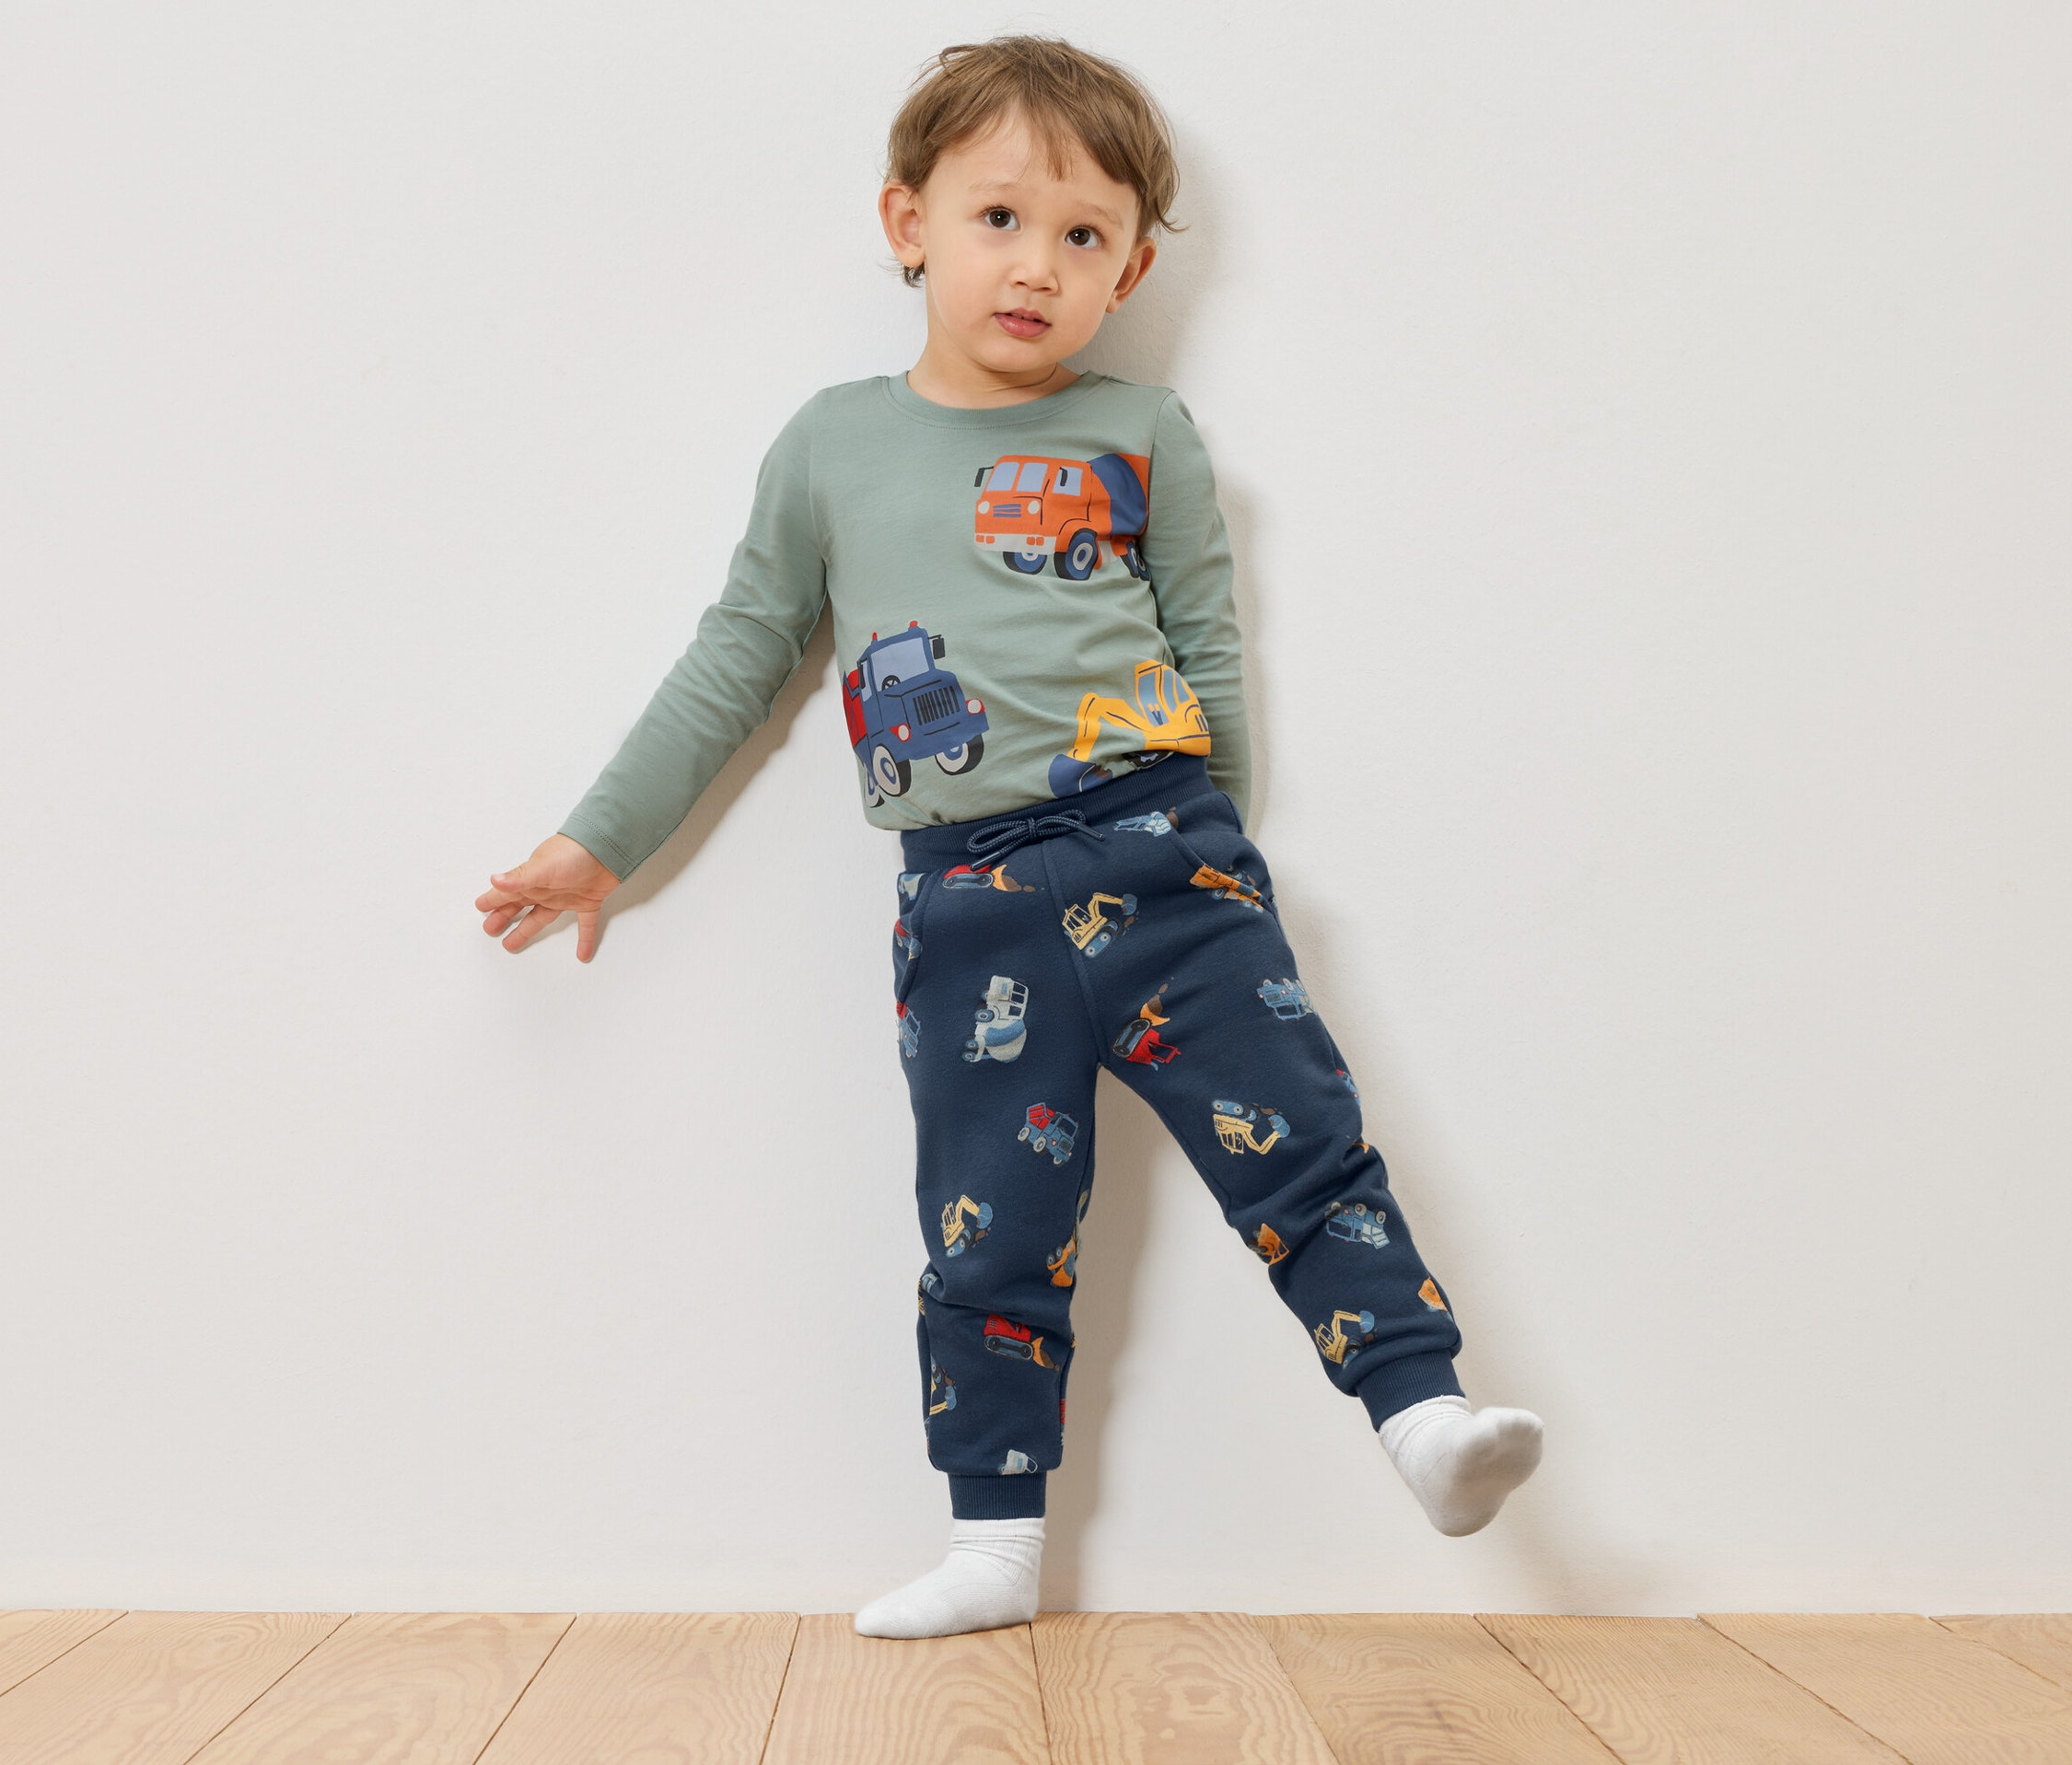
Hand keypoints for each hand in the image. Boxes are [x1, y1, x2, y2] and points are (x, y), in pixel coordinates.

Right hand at [475, 833, 619, 960]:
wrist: (607, 848)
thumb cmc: (573, 853)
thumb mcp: (543, 867)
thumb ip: (520, 877)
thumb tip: (494, 881)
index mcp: (531, 880)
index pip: (505, 893)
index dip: (492, 901)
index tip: (479, 907)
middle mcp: (545, 889)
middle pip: (519, 907)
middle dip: (503, 917)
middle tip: (490, 929)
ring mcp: (565, 897)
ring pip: (541, 918)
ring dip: (527, 931)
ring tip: (511, 945)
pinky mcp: (587, 902)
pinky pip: (585, 925)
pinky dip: (585, 940)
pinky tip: (582, 955)